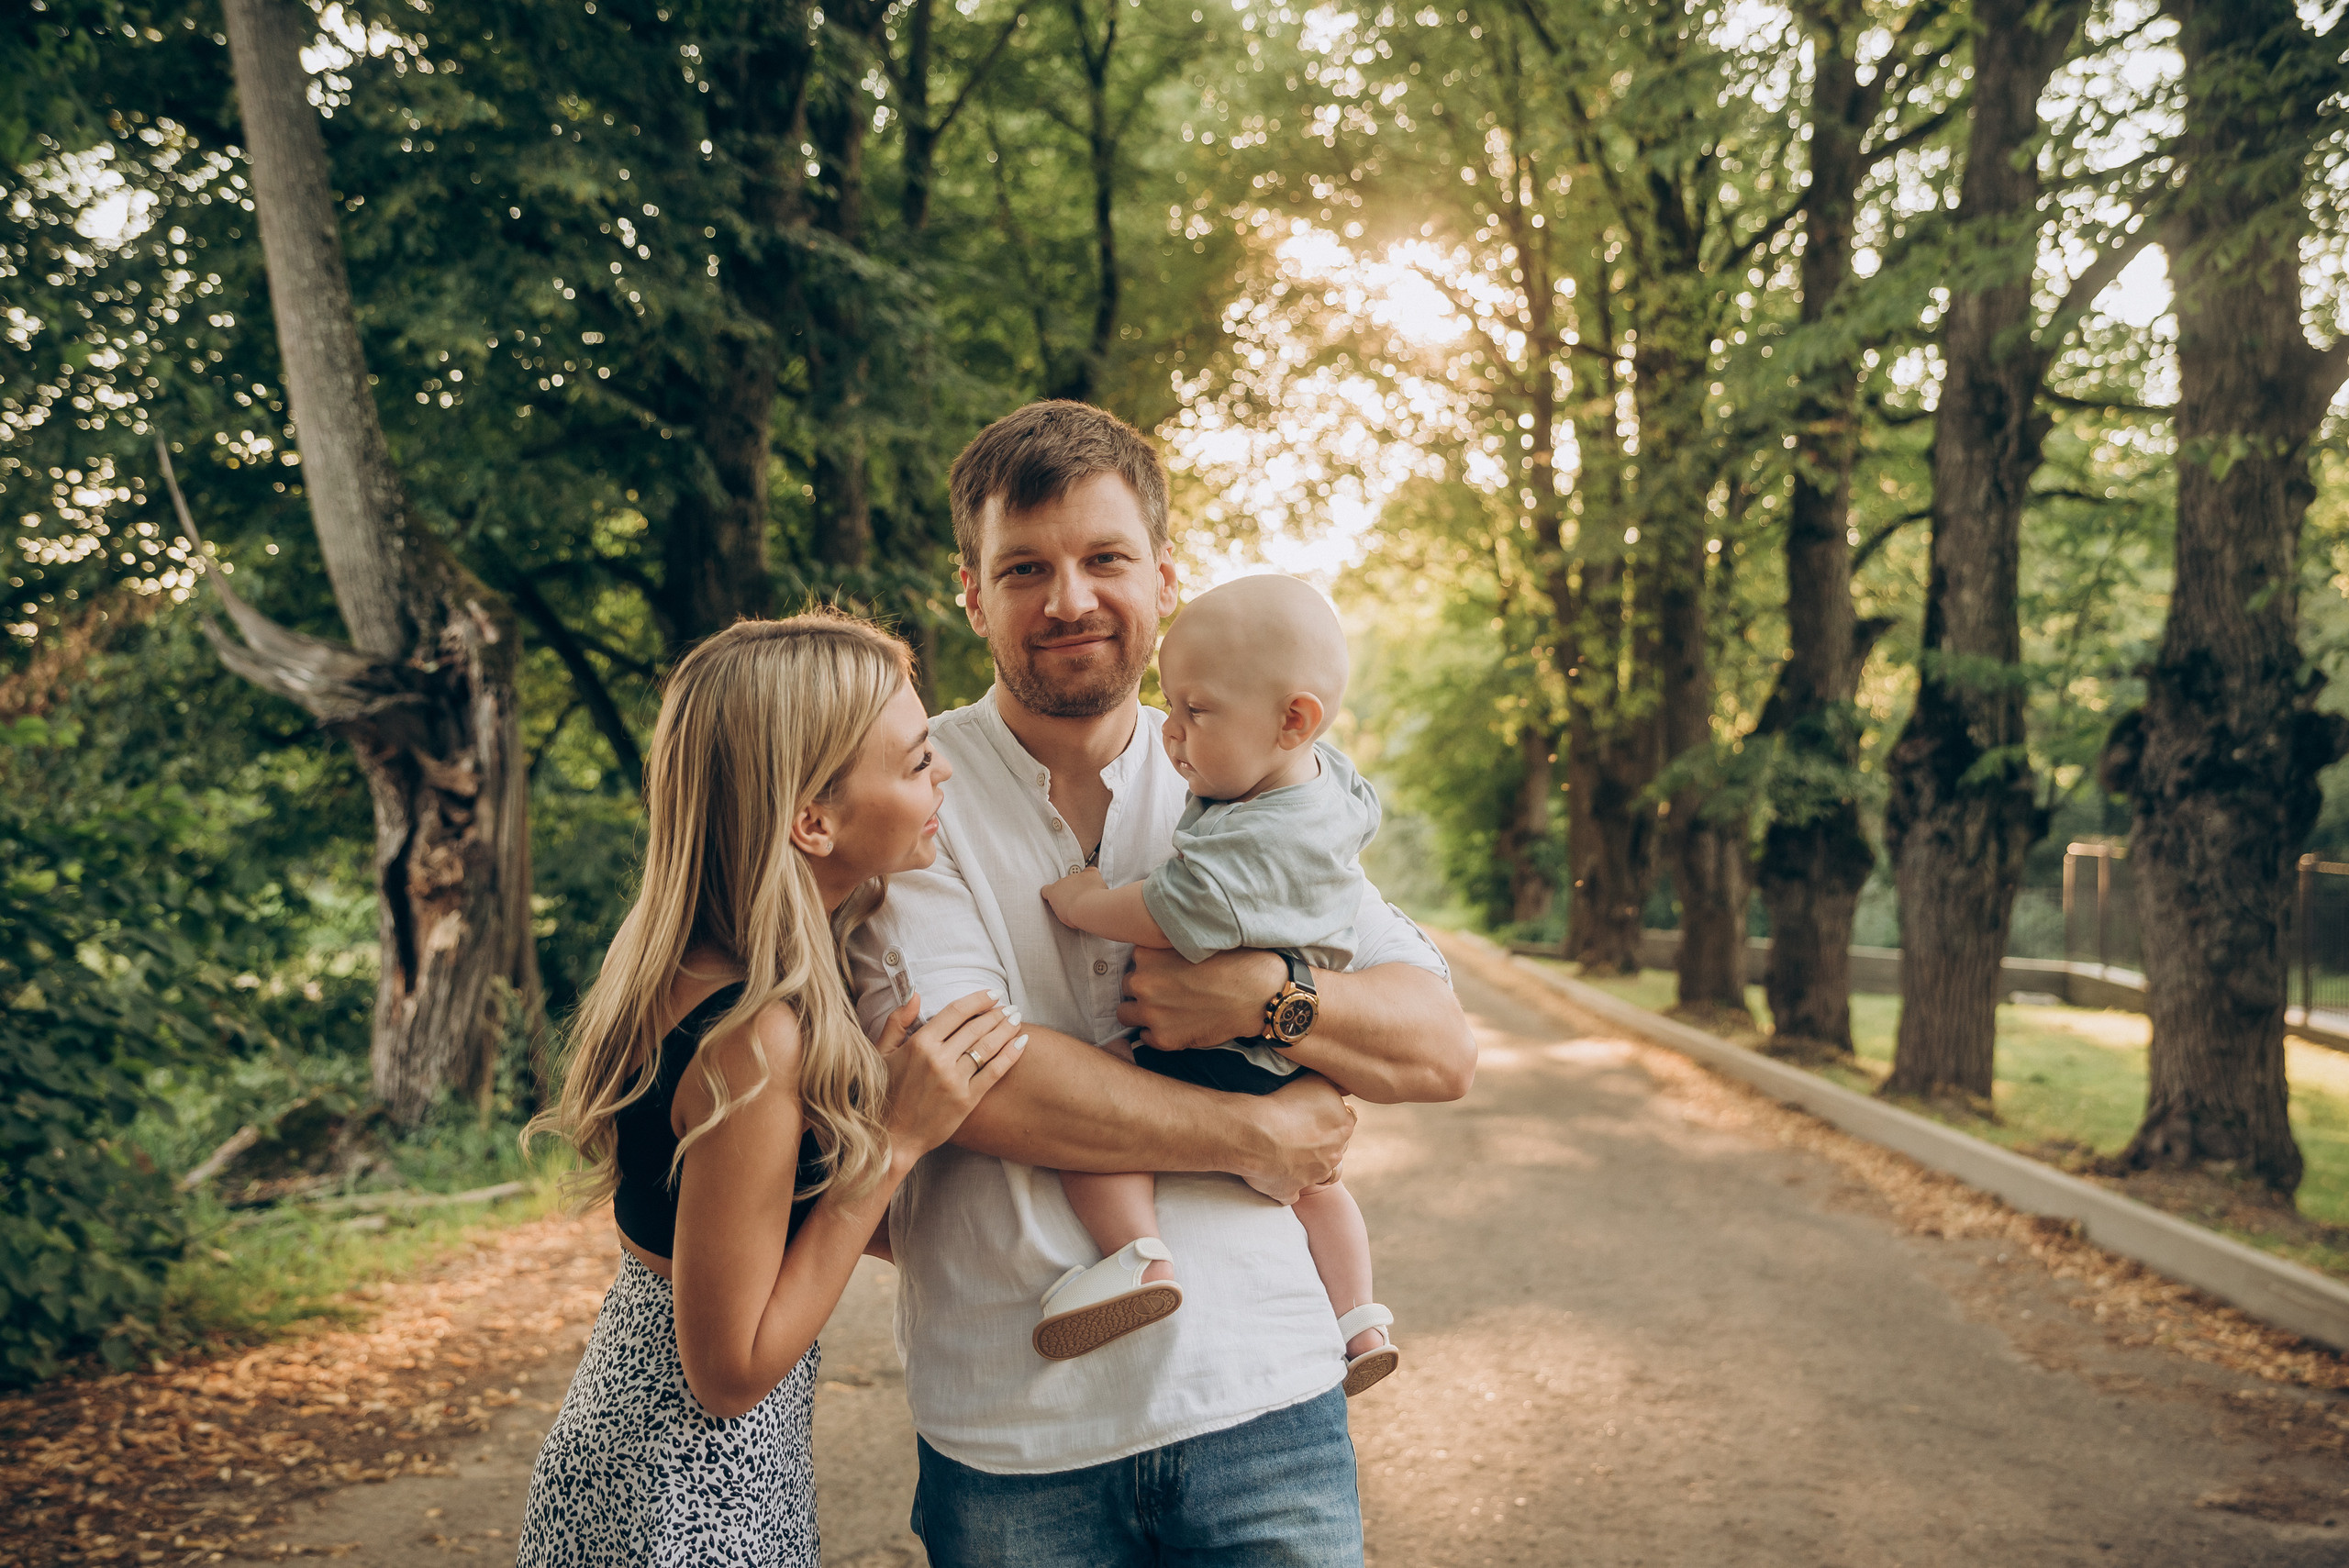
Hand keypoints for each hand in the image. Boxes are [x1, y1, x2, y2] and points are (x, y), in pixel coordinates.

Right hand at [871, 990, 1026, 1158]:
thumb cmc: (884, 1094)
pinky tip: (1021, 1043)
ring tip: (1016, 1019)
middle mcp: (939, 1059)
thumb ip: (896, 1022)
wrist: (892, 1137)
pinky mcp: (966, 1100)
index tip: (992, 994)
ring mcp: (954, 1080)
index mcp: (919, 1044)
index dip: (977, 1000)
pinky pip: (994, 1072)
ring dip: (1006, 1029)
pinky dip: (1010, 1055)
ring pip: (987, 1046)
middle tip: (1009, 1007)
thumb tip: (916, 995)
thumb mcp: (881, 1053)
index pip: (955, 1012)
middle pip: (976, 1027)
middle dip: (996, 1013)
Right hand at [1040, 865, 1105, 924]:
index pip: (1046, 889)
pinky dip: (1093, 878)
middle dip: (1070, 891)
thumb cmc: (1076, 915)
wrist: (1088, 909)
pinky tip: (1096, 886)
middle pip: (1064, 884)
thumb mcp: (1062, 917)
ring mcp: (1076, 876)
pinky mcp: (1089, 874)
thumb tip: (1068, 910)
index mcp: (1053, 892)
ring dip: (1082, 887)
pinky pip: (1091, 872)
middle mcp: (1063, 881)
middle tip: (1077, 902)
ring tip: (1090, 898)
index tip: (1058, 899)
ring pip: (1078, 879)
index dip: (1052, 893)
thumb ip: (1062, 908)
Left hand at [1116, 946, 1284, 1050]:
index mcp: (1147, 954)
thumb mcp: (1195, 941)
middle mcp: (1142, 982)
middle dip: (1144, 989)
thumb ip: (1167, 947)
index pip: (1134, 960)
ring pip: (1125, 1014)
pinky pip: (1145, 1037)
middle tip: (1168, 991)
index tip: (1164, 971)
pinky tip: (1178, 1025)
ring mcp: (1151, 1012)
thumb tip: (1153, 954)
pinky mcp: (1163, 1038)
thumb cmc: (1233, 963)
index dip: (1150, 966)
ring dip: (1142, 1012)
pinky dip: (1157, 1033)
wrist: (1258, 995)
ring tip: (1166, 1011)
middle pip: (1127, 986)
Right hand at [1231, 1072, 1353, 1202]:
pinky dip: (1284, 1185)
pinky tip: (1273, 1173)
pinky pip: (1290, 1193)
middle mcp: (1333, 1155)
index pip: (1345, 1122)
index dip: (1328, 1117)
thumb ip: (1333, 1087)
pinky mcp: (1291, 1191)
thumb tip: (1340, 1089)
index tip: (1312, 1113)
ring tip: (1282, 1148)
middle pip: (1332, 1147)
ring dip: (1303, 1162)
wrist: (1255, 1132)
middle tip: (1296, 1129)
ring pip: (1314, 1171)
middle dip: (1319, 1141)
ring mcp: (1313, 1176)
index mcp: (1343, 1127)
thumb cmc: (1284, 1103)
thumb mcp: (1317, 1081)